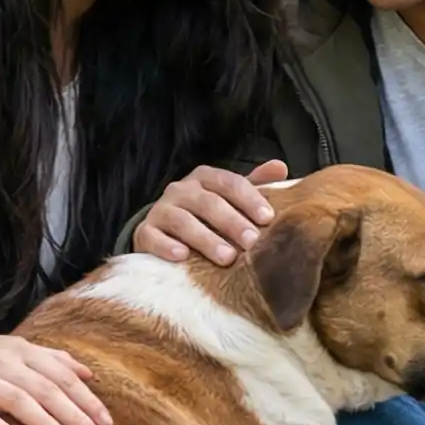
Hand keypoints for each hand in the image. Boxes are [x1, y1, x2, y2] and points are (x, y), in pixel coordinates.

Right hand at [0, 335, 112, 424]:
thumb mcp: (14, 352)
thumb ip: (51, 360)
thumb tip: (88, 374)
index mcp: (21, 351)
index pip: (61, 374)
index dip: (86, 398)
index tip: (106, 422)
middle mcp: (3, 361)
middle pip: (45, 388)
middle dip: (73, 414)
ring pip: (17, 399)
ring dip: (44, 421)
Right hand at [133, 159, 290, 264]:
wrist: (163, 232)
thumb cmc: (207, 215)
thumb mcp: (230, 198)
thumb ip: (254, 184)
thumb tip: (280, 167)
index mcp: (205, 178)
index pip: (229, 182)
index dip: (249, 199)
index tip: (268, 218)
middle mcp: (181, 189)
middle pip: (208, 202)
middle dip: (231, 222)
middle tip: (251, 242)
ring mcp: (161, 210)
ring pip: (182, 221)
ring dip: (206, 239)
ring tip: (227, 257)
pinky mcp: (144, 232)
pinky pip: (152, 236)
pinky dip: (166, 246)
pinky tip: (182, 256)